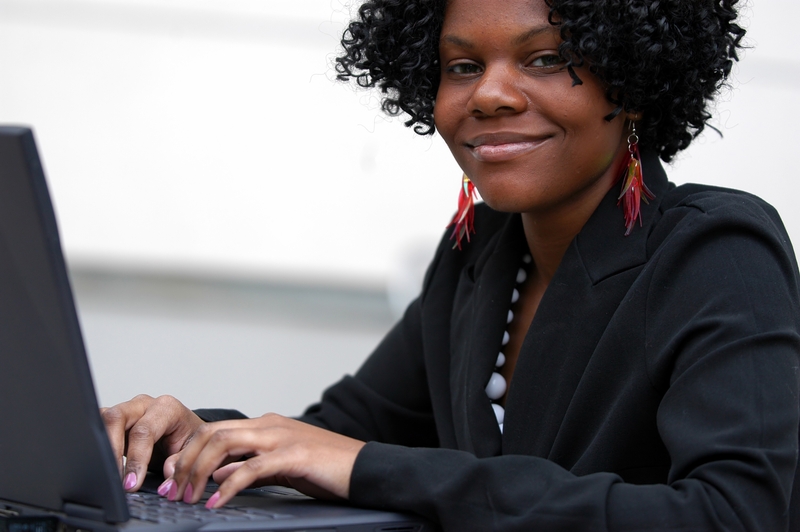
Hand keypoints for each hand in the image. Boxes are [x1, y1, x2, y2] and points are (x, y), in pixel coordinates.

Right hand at [101, 394, 204, 491]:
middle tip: (115, 478)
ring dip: (102, 447)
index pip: (144, 431)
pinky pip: (98, 425)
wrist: (185, 431)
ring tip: (106, 473)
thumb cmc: (188, 438)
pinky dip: (97, 444)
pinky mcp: (115, 419)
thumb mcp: (194, 449)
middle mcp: (144, 404)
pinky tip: (101, 463)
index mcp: (166, 408)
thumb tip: (168, 471)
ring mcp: (128, 409)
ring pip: (103, 419)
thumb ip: (182, 460)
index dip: (136, 459)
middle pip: (117, 418)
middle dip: (111, 450)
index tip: (131, 483)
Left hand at [162, 414, 365, 507]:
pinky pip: (251, 468)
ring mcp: (281, 437)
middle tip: (172, 490)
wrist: (363, 467)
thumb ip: (250, 468)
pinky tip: (217, 502)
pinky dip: (229, 485)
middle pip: (212, 433)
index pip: (214, 430)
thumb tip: (217, 477)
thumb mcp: (281, 467)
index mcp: (265, 426)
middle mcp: (269, 425)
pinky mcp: (293, 454)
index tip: (171, 478)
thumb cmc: (325, 468)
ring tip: (188, 496)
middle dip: (185, 461)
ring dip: (199, 470)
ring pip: (225, 443)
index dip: (187, 452)